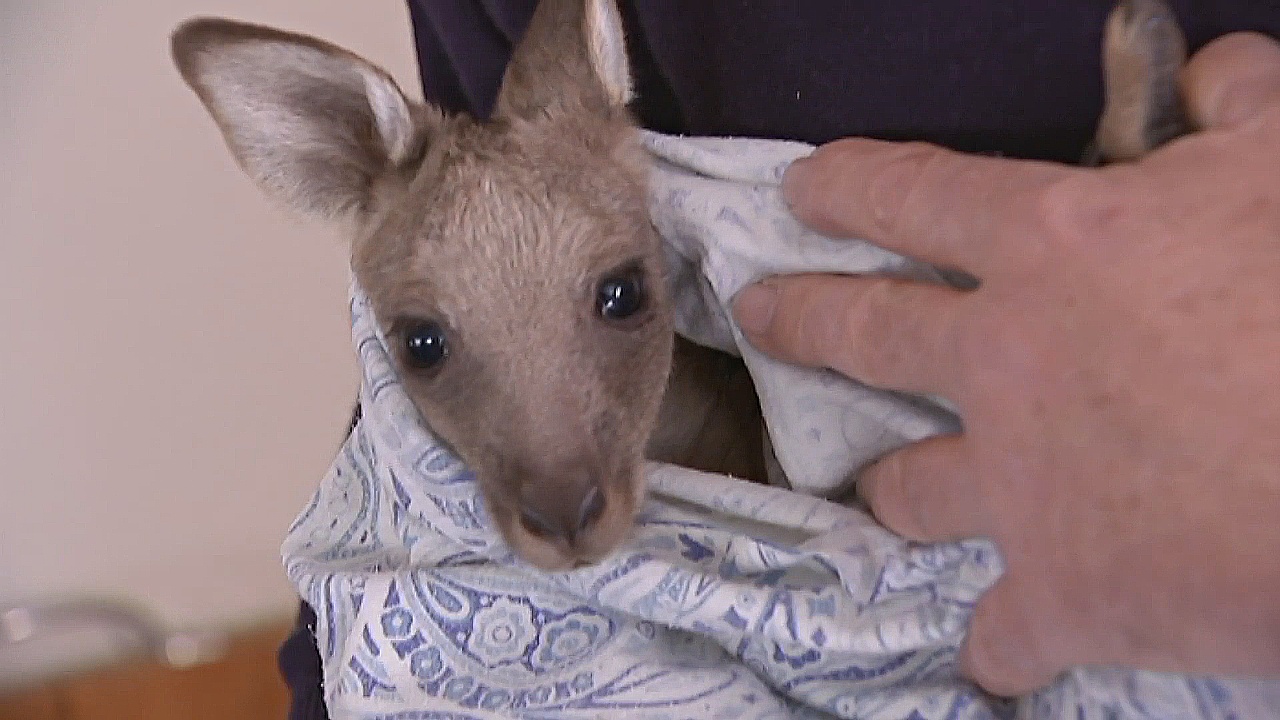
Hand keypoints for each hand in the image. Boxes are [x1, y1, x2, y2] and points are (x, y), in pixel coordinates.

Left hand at [732, 33, 1279, 695]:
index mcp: (1054, 249)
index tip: (801, 192)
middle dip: (804, 319)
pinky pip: (1007, 630)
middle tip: (760, 314)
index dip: (849, 187)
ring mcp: (1016, 483)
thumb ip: (1236, 115)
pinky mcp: (1060, 591)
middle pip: (868, 333)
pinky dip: (1005, 644)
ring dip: (897, 490)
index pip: (917, 196)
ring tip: (880, 492)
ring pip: (916, 487)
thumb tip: (1213, 74)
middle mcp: (1004, 362)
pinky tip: (1002, 657)